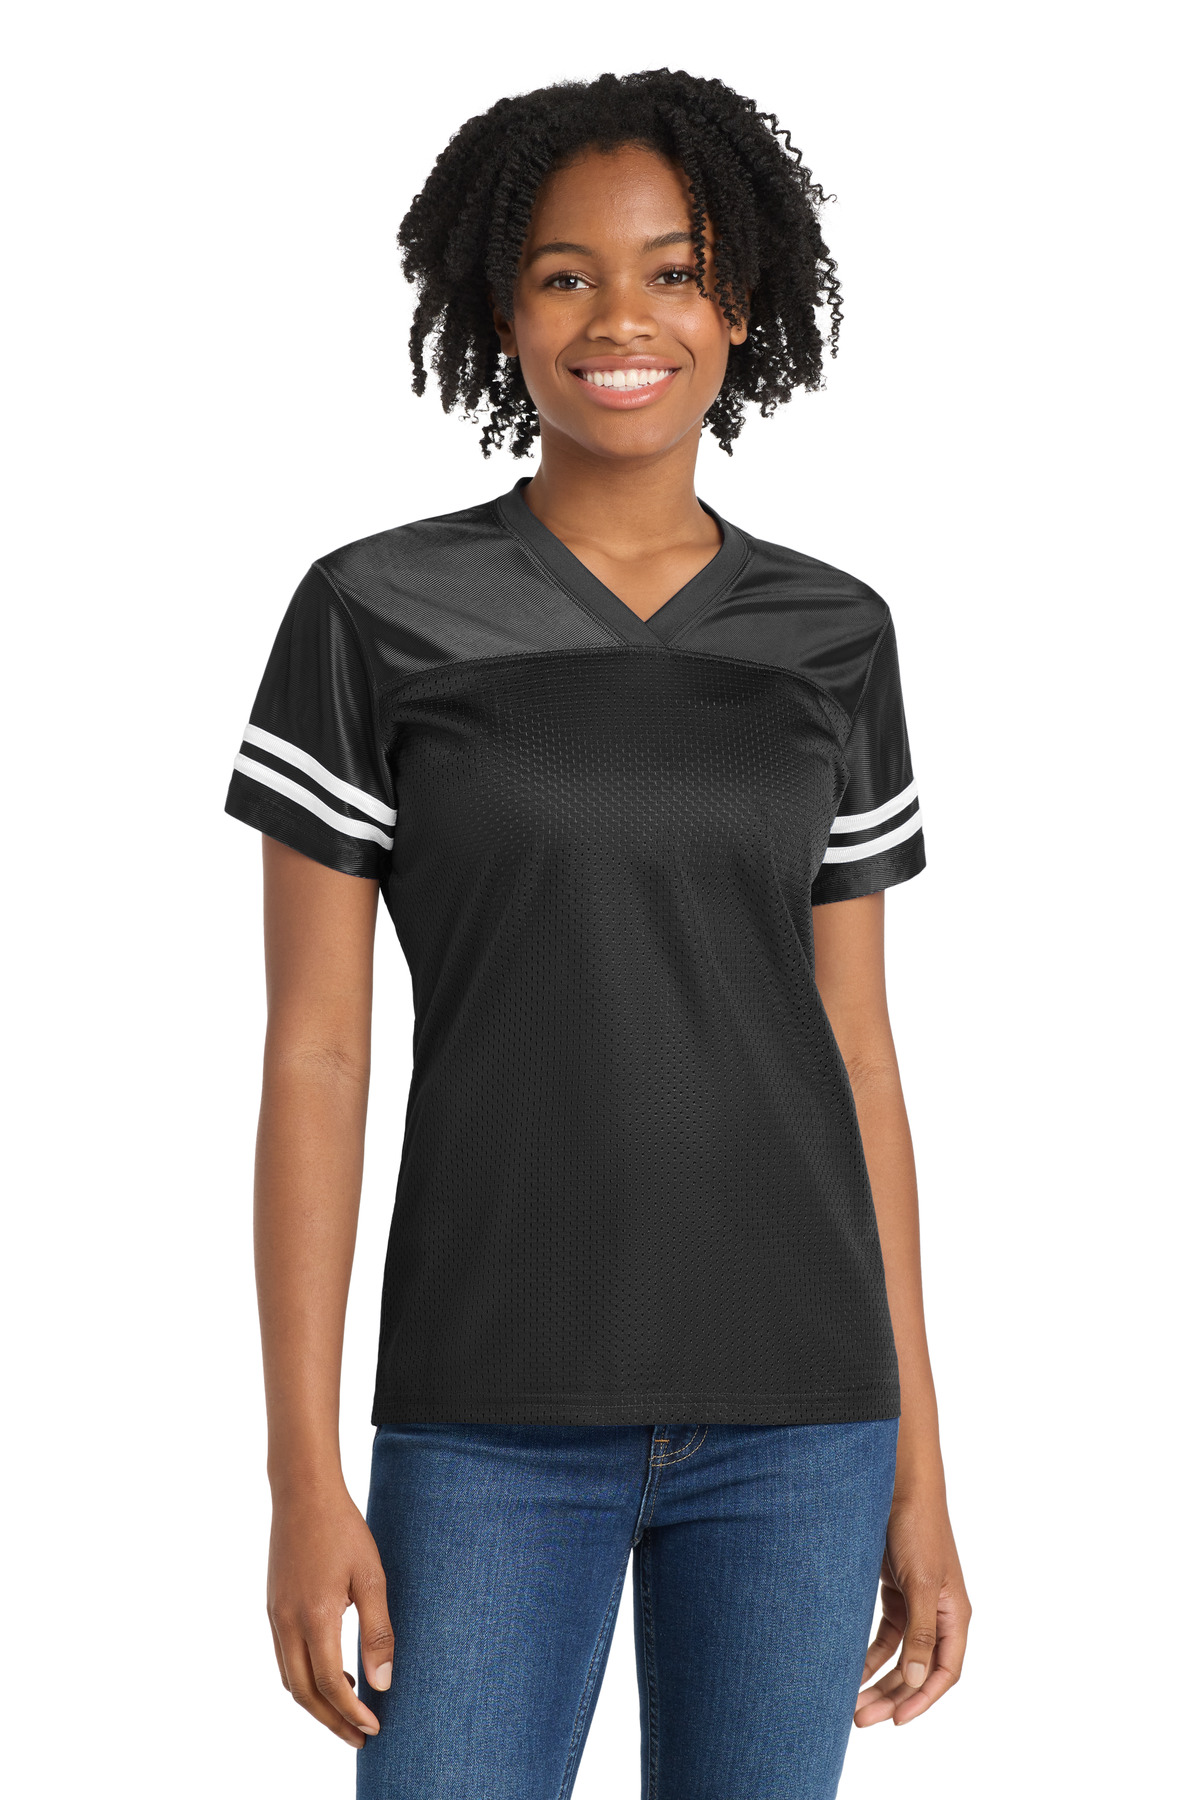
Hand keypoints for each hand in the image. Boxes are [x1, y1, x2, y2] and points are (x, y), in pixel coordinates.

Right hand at [266, 1482, 394, 1747]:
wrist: (302, 1492)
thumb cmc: (343, 1529)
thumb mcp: (371, 1577)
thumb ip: (378, 1632)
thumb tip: (382, 1684)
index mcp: (314, 1617)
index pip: (329, 1683)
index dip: (351, 1712)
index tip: (374, 1727)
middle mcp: (287, 1622)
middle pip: (303, 1693)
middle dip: (331, 1721)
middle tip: (360, 1736)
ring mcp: (275, 1615)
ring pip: (289, 1679)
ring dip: (316, 1703)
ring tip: (349, 1710)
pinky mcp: (272, 1606)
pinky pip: (284, 1658)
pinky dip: (304, 1677)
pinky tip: (331, 1670)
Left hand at [854, 1491, 969, 1726]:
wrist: (899, 1485)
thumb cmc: (917, 1528)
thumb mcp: (919, 1582)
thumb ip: (920, 1632)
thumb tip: (917, 1680)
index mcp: (954, 1615)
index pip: (944, 1672)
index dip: (923, 1700)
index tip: (896, 1721)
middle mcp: (938, 1615)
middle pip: (918, 1670)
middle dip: (892, 1696)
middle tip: (860, 1719)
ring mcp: (916, 1604)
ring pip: (900, 1657)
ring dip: (878, 1680)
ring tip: (850, 1703)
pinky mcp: (895, 1592)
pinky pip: (885, 1636)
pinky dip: (869, 1654)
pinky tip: (849, 1669)